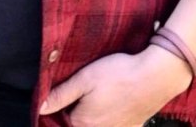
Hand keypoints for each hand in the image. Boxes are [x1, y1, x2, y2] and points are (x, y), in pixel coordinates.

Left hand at [39, 44, 192, 125]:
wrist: (155, 76)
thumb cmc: (119, 74)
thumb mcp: (85, 78)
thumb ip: (61, 94)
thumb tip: (40, 107)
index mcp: (82, 124)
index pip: (62, 121)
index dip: (62, 106)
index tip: (68, 93)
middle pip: (80, 124)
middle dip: (78, 111)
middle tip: (90, 91)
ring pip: (97, 125)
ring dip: (95, 114)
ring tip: (102, 95)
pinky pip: (114, 125)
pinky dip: (111, 117)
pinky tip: (115, 102)